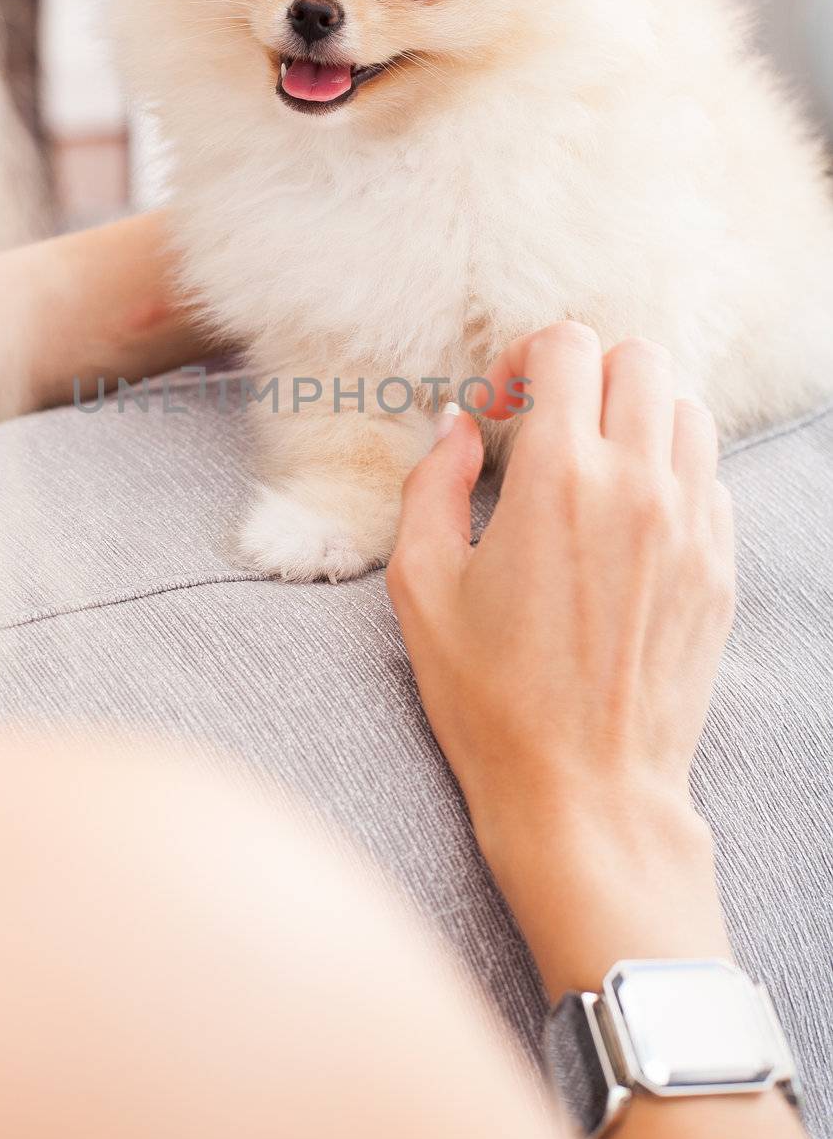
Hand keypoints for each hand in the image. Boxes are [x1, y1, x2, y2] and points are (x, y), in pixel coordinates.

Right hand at [387, 323, 736, 996]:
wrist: (585, 792)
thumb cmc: (489, 697)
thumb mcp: (421, 585)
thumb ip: (432, 483)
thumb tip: (458, 425)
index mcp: (559, 478)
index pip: (570, 346)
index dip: (526, 359)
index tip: (503, 408)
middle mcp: (638, 485)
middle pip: (639, 359)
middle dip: (586, 374)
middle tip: (547, 425)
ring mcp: (691, 525)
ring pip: (686, 409)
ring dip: (636, 416)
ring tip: (593, 467)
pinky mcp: (718, 567)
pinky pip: (709, 477)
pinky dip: (670, 472)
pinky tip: (626, 521)